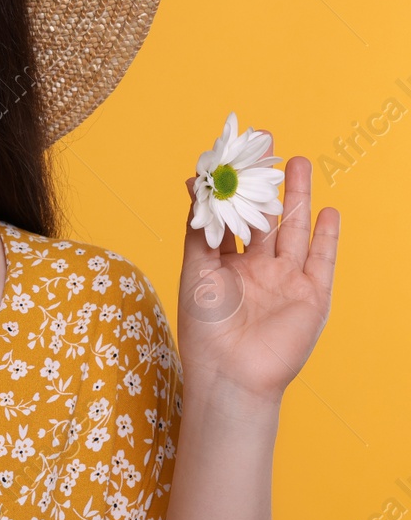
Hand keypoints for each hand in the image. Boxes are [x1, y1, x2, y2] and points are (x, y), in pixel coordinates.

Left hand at [176, 134, 338, 410]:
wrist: (231, 373)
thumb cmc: (204, 326)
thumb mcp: (195, 269)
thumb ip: (199, 228)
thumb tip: (191, 182)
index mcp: (226, 264)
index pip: (234, 217)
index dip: (236, 188)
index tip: (236, 155)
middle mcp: (258, 269)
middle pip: (267, 218)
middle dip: (270, 184)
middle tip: (271, 146)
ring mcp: (286, 281)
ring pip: (294, 230)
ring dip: (297, 198)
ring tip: (299, 164)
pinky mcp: (311, 296)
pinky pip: (321, 261)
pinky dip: (325, 236)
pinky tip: (328, 211)